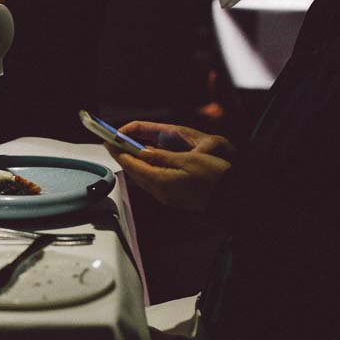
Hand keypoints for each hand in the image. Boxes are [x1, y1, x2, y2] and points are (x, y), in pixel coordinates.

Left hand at [106, 121, 234, 212]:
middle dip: (122, 157)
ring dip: (133, 164)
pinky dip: (144, 170)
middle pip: (134, 172)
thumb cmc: (214, 177)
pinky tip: (146, 162)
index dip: (119, 152)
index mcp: (162, 181)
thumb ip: (163, 157)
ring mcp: (166, 196)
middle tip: (114, 143)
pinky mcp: (172, 197)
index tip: (109, 141)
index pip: (133, 165)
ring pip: (141, 178)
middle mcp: (160, 192)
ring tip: (126, 150)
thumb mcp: (188, 160)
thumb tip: (143, 152)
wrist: (230, 196)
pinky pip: (151, 182)